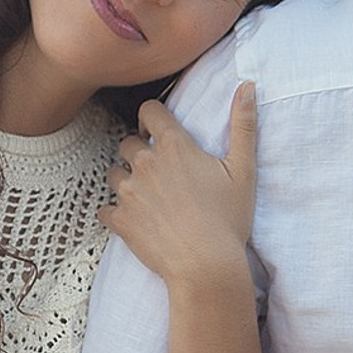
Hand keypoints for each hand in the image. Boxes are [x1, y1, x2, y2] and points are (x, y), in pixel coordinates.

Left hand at [101, 88, 257, 295]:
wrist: (206, 265)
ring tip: (146, 196)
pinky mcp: (119, 219)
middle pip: (128, 143)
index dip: (152, 116)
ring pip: (114, 174)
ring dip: (126, 181)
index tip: (157, 128)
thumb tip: (248, 86)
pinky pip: (105, 209)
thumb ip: (243, 124)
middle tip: (157, 170)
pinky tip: (133, 221)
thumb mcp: (243, 169)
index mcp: (174, 146)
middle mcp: (145, 162)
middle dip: (139, 152)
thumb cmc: (228, 219)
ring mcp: (129, 191)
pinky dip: (115, 213)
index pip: (149, 111)